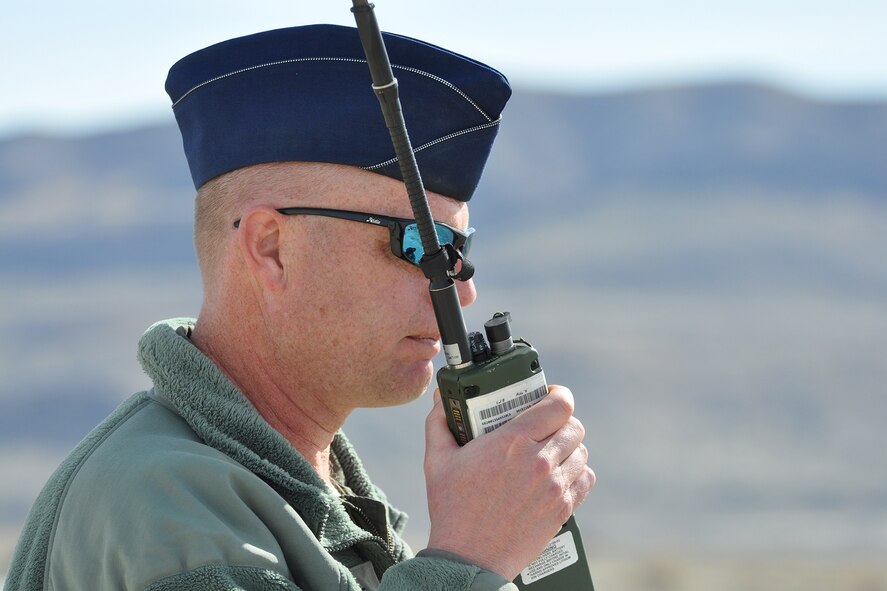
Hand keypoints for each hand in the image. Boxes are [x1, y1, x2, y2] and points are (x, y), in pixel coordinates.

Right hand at [423, 385, 594, 580]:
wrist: (468, 557)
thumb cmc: (452, 508)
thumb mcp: (438, 461)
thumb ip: (440, 423)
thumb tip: (442, 398)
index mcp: (513, 442)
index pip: (559, 405)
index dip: (558, 395)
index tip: (548, 396)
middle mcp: (540, 461)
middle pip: (574, 426)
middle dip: (561, 422)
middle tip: (545, 426)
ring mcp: (554, 487)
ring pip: (581, 452)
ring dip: (568, 447)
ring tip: (550, 451)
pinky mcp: (562, 509)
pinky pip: (585, 479)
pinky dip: (576, 473)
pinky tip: (559, 475)